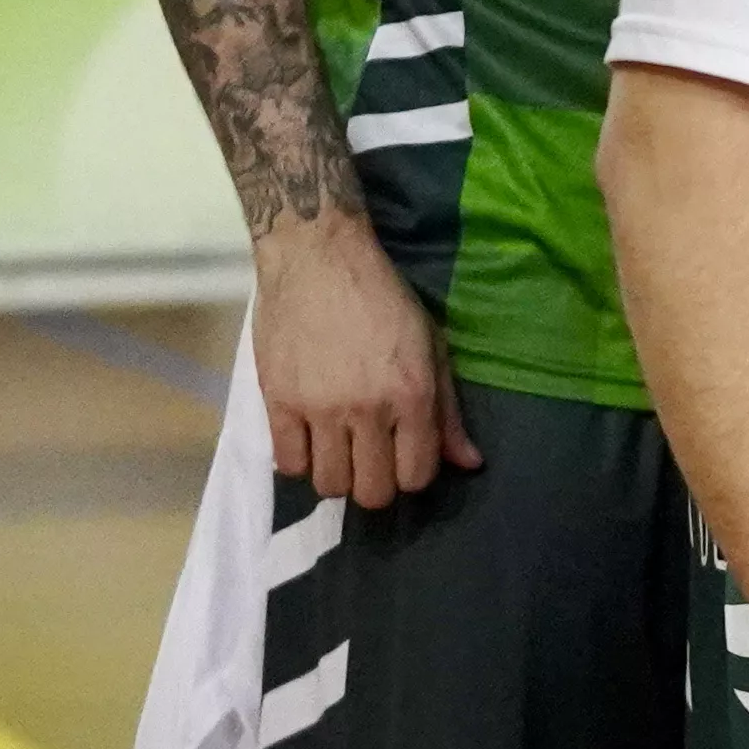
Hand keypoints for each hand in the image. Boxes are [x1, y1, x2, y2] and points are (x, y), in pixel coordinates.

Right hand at [249, 211, 475, 508]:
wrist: (318, 255)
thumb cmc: (383, 296)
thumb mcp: (430, 345)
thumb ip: (448, 410)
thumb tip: (469, 463)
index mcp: (413, 395)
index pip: (417, 476)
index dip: (413, 474)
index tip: (403, 455)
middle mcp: (368, 409)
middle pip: (373, 492)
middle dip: (376, 482)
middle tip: (370, 459)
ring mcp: (320, 408)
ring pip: (329, 485)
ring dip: (337, 475)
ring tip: (338, 449)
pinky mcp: (278, 400)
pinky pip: (288, 464)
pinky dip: (300, 461)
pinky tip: (308, 440)